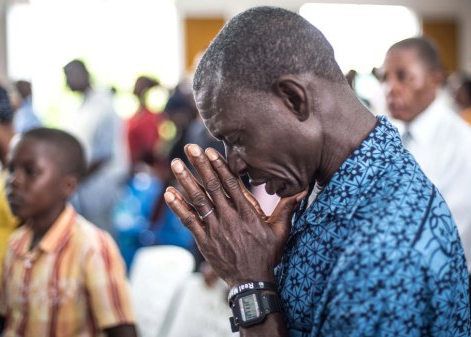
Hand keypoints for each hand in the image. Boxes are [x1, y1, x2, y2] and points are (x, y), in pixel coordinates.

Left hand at [164, 144, 305, 287]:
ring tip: (176, 164)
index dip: (219, 165)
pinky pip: (189, 221)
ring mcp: (215, 229)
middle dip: (200, 165)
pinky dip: (178, 207)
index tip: (209, 151)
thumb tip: (301, 190)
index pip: (231, 183)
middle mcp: (230, 217)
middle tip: (189, 147)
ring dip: (186, 181)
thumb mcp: (281, 231)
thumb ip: (287, 208)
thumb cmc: (267, 255)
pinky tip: (168, 193)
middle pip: (213, 186)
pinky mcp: (204, 241)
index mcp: (247, 212)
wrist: (252, 282)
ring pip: (198, 200)